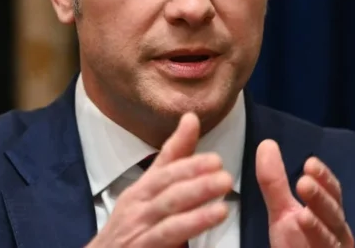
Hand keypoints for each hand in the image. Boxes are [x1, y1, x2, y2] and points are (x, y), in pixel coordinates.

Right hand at [86, 113, 232, 247]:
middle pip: (165, 183)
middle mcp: (137, 205)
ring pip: (168, 205)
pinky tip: (214, 214)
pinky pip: (168, 232)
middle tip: (221, 166)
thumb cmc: (130, 231)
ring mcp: (138, 226)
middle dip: (193, 171)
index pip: (163, 167)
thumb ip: (174, 162)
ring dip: (196, 193)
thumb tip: (191, 120)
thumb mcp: (149, 198)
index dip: (185, 154)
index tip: (209, 147)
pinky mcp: (142, 246)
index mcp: (141, 191)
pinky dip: (192, 221)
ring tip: (224, 184)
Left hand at [256, 139, 354, 247]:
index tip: (310, 163)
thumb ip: (275, 182)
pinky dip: (317, 240)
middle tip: (304, 181)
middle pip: (334, 213)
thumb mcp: (282, 212)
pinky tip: (303, 226)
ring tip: (302, 213)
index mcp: (329, 216)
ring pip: (332, 237)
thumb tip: (267, 144)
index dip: (324, 179)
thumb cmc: (298, 244)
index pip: (332, 193)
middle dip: (321, 198)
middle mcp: (338, 233)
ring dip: (318, 225)